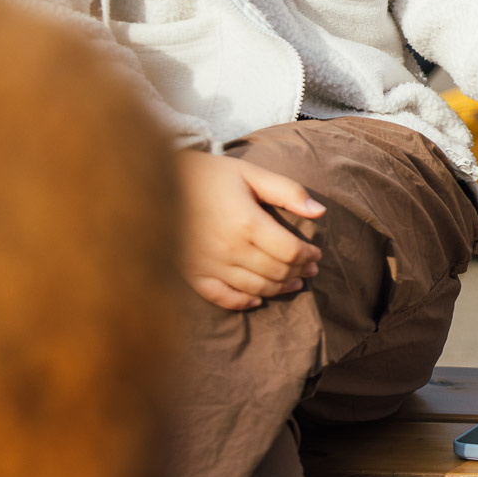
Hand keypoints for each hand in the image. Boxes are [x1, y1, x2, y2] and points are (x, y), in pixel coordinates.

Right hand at [178, 149, 326, 309]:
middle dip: (298, 272)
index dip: (308, 256)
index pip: (290, 252)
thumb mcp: (250, 174)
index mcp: (247, 223)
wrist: (157, 180)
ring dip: (279, 288)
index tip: (316, 254)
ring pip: (255, 288)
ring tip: (293, 282)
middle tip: (309, 269)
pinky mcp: (192, 273)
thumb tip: (321, 212)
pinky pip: (223, 298)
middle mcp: (229, 249)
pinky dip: (243, 302)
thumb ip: (287, 191)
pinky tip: (256, 300)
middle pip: (276, 272)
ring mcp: (209, 265)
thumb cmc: (209, 175)